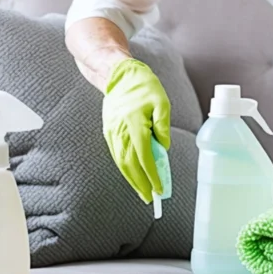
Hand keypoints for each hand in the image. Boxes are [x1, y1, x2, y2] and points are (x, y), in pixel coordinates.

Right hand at [102, 59, 170, 202]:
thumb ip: (163, 125)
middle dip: (140, 184)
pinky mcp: (108, 132)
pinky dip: (124, 168)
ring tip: (142, 191)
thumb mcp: (162, 102)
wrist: (119, 75)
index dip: (151, 176)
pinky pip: (116, 154)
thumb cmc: (144, 87)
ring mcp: (112, 133)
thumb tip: (163, 147)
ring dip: (131, 179)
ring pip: (121, 162)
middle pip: (130, 165)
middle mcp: (120, 131)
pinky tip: (132, 175)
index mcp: (134, 124)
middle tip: (150, 198)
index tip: (159, 189)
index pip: (144, 157)